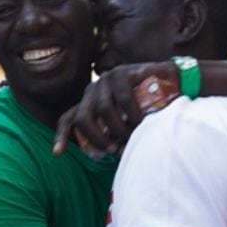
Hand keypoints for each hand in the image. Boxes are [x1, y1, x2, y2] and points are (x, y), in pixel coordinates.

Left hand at [53, 61, 176, 155]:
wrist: (169, 82)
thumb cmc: (145, 107)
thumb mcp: (125, 122)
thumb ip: (114, 134)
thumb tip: (112, 152)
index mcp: (89, 102)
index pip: (69, 118)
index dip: (62, 136)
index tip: (58, 154)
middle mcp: (94, 89)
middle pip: (82, 118)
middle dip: (95, 138)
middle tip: (111, 150)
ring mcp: (108, 79)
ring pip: (103, 109)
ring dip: (117, 128)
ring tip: (129, 136)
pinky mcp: (125, 72)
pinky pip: (124, 97)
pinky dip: (131, 113)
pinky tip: (139, 120)